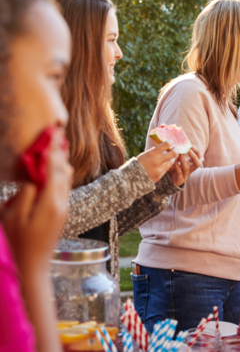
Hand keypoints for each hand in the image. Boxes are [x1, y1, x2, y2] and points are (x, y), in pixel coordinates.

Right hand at [2, 129, 72, 269]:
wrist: (35, 264)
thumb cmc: (19, 242)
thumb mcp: (14, 218)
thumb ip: (24, 196)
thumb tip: (32, 179)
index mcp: (50, 203)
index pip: (53, 171)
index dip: (51, 153)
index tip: (51, 136)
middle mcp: (61, 203)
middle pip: (64, 172)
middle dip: (59, 154)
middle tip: (57, 135)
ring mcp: (64, 208)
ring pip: (67, 180)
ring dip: (62, 162)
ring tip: (59, 146)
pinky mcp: (62, 213)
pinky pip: (64, 188)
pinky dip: (61, 174)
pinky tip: (57, 168)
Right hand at [137, 141, 178, 182]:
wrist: (133, 178)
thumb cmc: (138, 163)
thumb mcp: (145, 154)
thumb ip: (154, 151)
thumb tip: (162, 148)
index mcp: (152, 154)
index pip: (166, 145)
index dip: (170, 142)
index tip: (170, 142)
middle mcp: (157, 161)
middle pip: (173, 154)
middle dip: (176, 150)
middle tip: (175, 149)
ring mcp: (160, 169)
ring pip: (171, 162)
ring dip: (172, 158)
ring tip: (171, 156)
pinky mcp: (160, 175)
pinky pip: (167, 169)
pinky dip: (167, 165)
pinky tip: (166, 163)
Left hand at [167, 147, 201, 185]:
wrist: (170, 180)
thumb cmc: (175, 168)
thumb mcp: (179, 160)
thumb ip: (180, 154)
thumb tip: (179, 145)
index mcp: (192, 164)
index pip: (200, 158)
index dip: (197, 152)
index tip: (192, 147)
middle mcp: (191, 169)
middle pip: (198, 164)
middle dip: (194, 157)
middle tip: (189, 151)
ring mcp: (186, 175)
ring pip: (187, 168)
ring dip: (184, 161)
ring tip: (180, 156)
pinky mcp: (180, 179)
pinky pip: (180, 172)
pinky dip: (177, 166)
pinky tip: (174, 162)